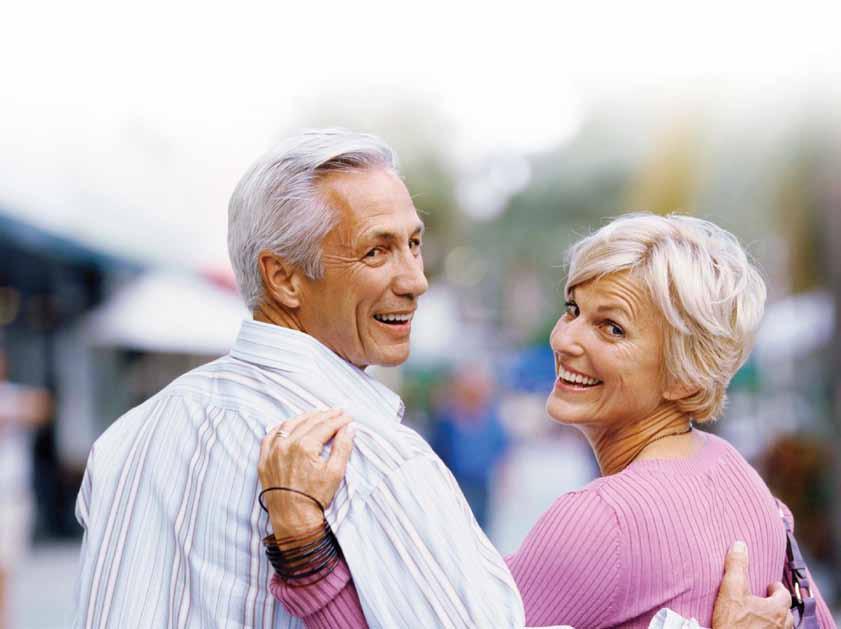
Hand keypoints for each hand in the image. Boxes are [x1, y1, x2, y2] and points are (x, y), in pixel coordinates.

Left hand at [258, 409, 354, 542]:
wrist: (293, 518)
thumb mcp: (335, 472)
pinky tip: (289, 425)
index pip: (325, 426)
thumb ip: (343, 446)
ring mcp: (272, 452)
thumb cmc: (315, 498)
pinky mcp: (264, 460)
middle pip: (309, 422)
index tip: (348, 417)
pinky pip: (270, 436)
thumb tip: (350, 427)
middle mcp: (286, 445)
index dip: (339, 420)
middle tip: (337, 412)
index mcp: (304, 447)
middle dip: (325, 415)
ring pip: (289, 425)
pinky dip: (281, 427)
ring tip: (317, 414)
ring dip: (304, 417)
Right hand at [712, 541, 793, 628]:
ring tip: (760, 616)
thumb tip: (739, 544)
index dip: (777, 589)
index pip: (784, 595)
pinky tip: (754, 628)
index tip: (768, 586)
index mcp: (776, 609)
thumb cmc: (733, 623)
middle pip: (785, 612)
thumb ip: (736, 566)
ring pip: (781, 627)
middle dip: (776, 605)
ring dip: (773, 620)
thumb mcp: (731, 590)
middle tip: (764, 600)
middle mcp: (781, 625)